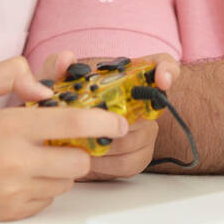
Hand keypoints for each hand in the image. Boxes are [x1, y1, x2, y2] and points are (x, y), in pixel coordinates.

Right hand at [0, 56, 127, 220]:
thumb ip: (13, 71)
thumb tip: (46, 85)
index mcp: (10, 127)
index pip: (73, 126)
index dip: (103, 122)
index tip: (118, 121)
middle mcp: (15, 162)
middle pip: (80, 161)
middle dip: (80, 149)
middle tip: (63, 140)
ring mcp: (14, 191)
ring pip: (66, 182)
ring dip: (61, 169)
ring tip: (34, 155)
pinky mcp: (10, 212)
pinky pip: (47, 199)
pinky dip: (43, 186)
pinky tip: (20, 174)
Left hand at [37, 49, 180, 180]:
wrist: (59, 138)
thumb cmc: (64, 106)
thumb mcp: (55, 83)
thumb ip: (56, 66)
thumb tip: (66, 59)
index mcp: (130, 79)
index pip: (164, 65)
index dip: (168, 70)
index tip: (162, 80)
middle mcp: (145, 105)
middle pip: (145, 113)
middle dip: (112, 121)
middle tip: (87, 125)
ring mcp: (145, 133)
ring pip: (133, 141)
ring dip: (104, 145)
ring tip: (79, 144)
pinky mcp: (138, 158)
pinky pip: (127, 164)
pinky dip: (103, 165)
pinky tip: (86, 159)